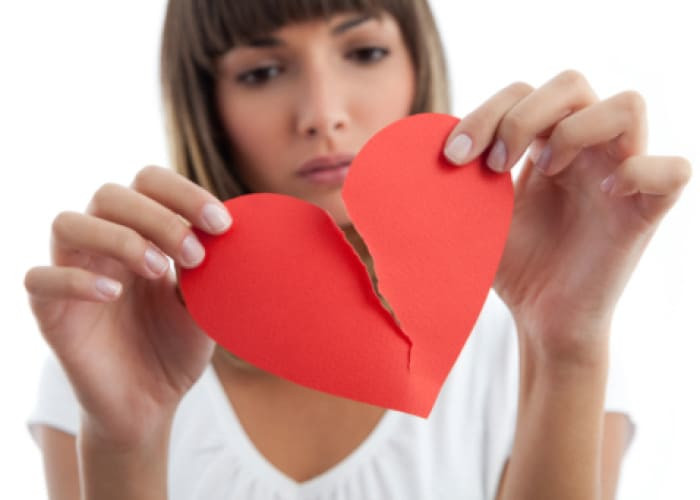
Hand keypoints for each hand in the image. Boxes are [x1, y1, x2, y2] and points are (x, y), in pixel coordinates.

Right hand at [24, 166, 231, 445]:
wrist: (151, 404)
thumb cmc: (177, 347)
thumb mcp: (205, 304)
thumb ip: (213, 268)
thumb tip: (238, 232)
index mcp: (141, 234)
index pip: (148, 183)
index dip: (183, 193)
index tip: (222, 224)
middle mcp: (103, 245)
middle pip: (109, 195)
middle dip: (158, 216)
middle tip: (196, 253)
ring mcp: (73, 273)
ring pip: (68, 224)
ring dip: (119, 238)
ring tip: (160, 270)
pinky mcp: (50, 312)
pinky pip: (40, 279)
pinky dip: (75, 279)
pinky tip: (112, 293)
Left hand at [444, 70, 691, 362]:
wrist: (539, 318)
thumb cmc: (512, 264)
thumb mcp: (476, 214)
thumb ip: (459, 178)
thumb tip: (419, 145)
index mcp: (545, 143)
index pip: (524, 91)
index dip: (488, 112)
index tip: (454, 157)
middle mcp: (586, 150)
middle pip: (571, 82)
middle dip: (522, 115)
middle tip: (494, 164)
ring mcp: (620, 175)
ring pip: (628, 105)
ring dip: (576, 130)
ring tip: (546, 172)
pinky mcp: (647, 211)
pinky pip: (672, 170)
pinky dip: (638, 174)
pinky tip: (604, 198)